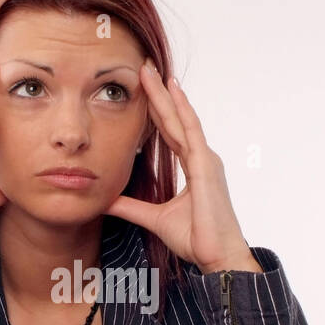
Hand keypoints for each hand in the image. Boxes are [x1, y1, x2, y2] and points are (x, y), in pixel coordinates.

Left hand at [105, 59, 259, 273]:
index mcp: (194, 166)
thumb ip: (132, 207)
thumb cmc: (196, 239)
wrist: (218, 257)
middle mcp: (202, 158)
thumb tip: (107, 200)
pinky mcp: (206, 166)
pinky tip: (172, 90)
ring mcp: (206, 159)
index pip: (170, 131)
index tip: (144, 88)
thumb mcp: (154, 218)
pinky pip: (190, 131)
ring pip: (181, 119)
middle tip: (144, 67)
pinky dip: (181, 109)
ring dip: (165, 94)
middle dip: (159, 93)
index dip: (157, 110)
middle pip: (175, 119)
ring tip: (151, 70)